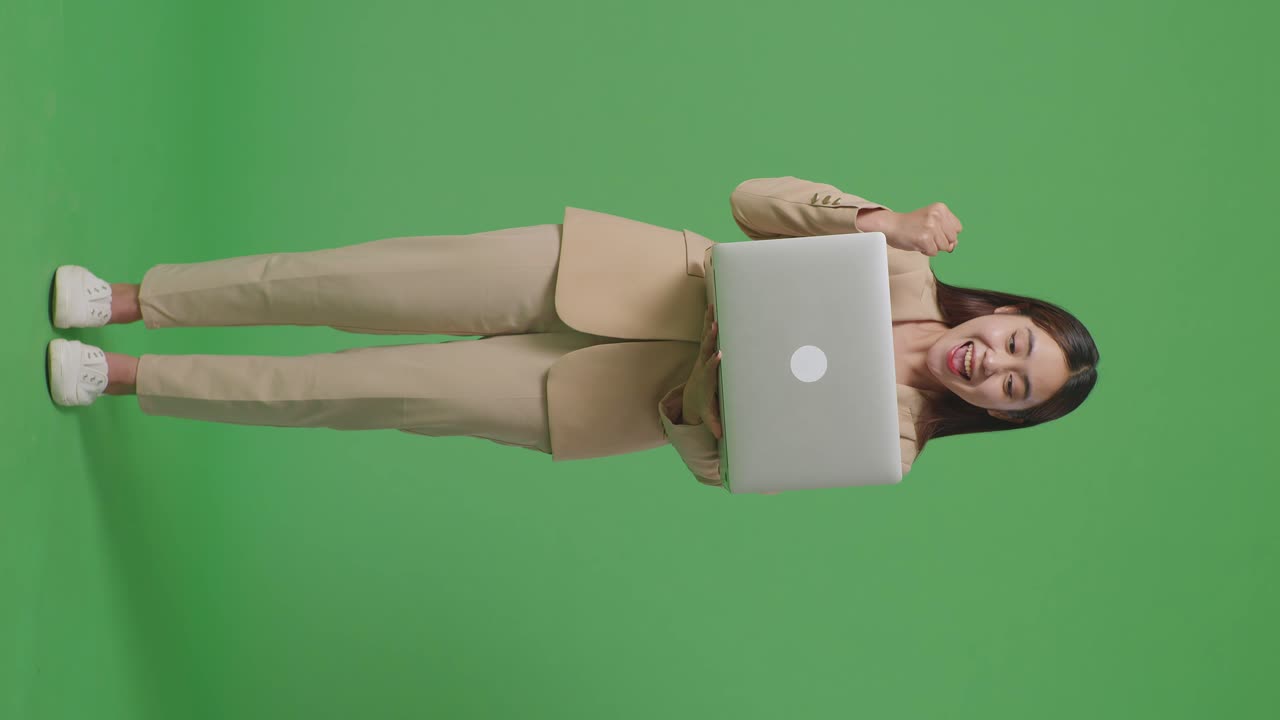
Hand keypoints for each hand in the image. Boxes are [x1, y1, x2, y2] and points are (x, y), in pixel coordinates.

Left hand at [683, 303, 723, 439]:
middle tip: (715, 327)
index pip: (710, 369)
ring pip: (706, 337)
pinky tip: (712, 308)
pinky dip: (709, 321)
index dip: (714, 362)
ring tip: (712, 309)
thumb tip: (720, 435)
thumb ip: (713, 422)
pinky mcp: (704, 350)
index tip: (719, 355)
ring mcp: (702, 356)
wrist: (691, 397)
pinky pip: (706, 334)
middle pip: (706, 349)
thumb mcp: (707, 414)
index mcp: (706, 378)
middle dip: (711, 339)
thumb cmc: (703, 404)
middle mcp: (702, 364)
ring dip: (709, 323)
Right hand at [879, 202, 962, 255]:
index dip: (947, 234)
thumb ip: (946, 232)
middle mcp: (937, 215)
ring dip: (933, 247)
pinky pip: (934, 252)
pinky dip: (926, 251)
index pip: (958, 228)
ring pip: (944, 247)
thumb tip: (953, 246)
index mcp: (941, 208)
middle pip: (953, 239)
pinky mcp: (924, 238)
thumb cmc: (911, 225)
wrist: (891, 225)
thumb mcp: (932, 221)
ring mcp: (931, 227)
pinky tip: (917, 243)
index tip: (934, 231)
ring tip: (921, 238)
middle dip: (941, 241)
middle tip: (926, 235)